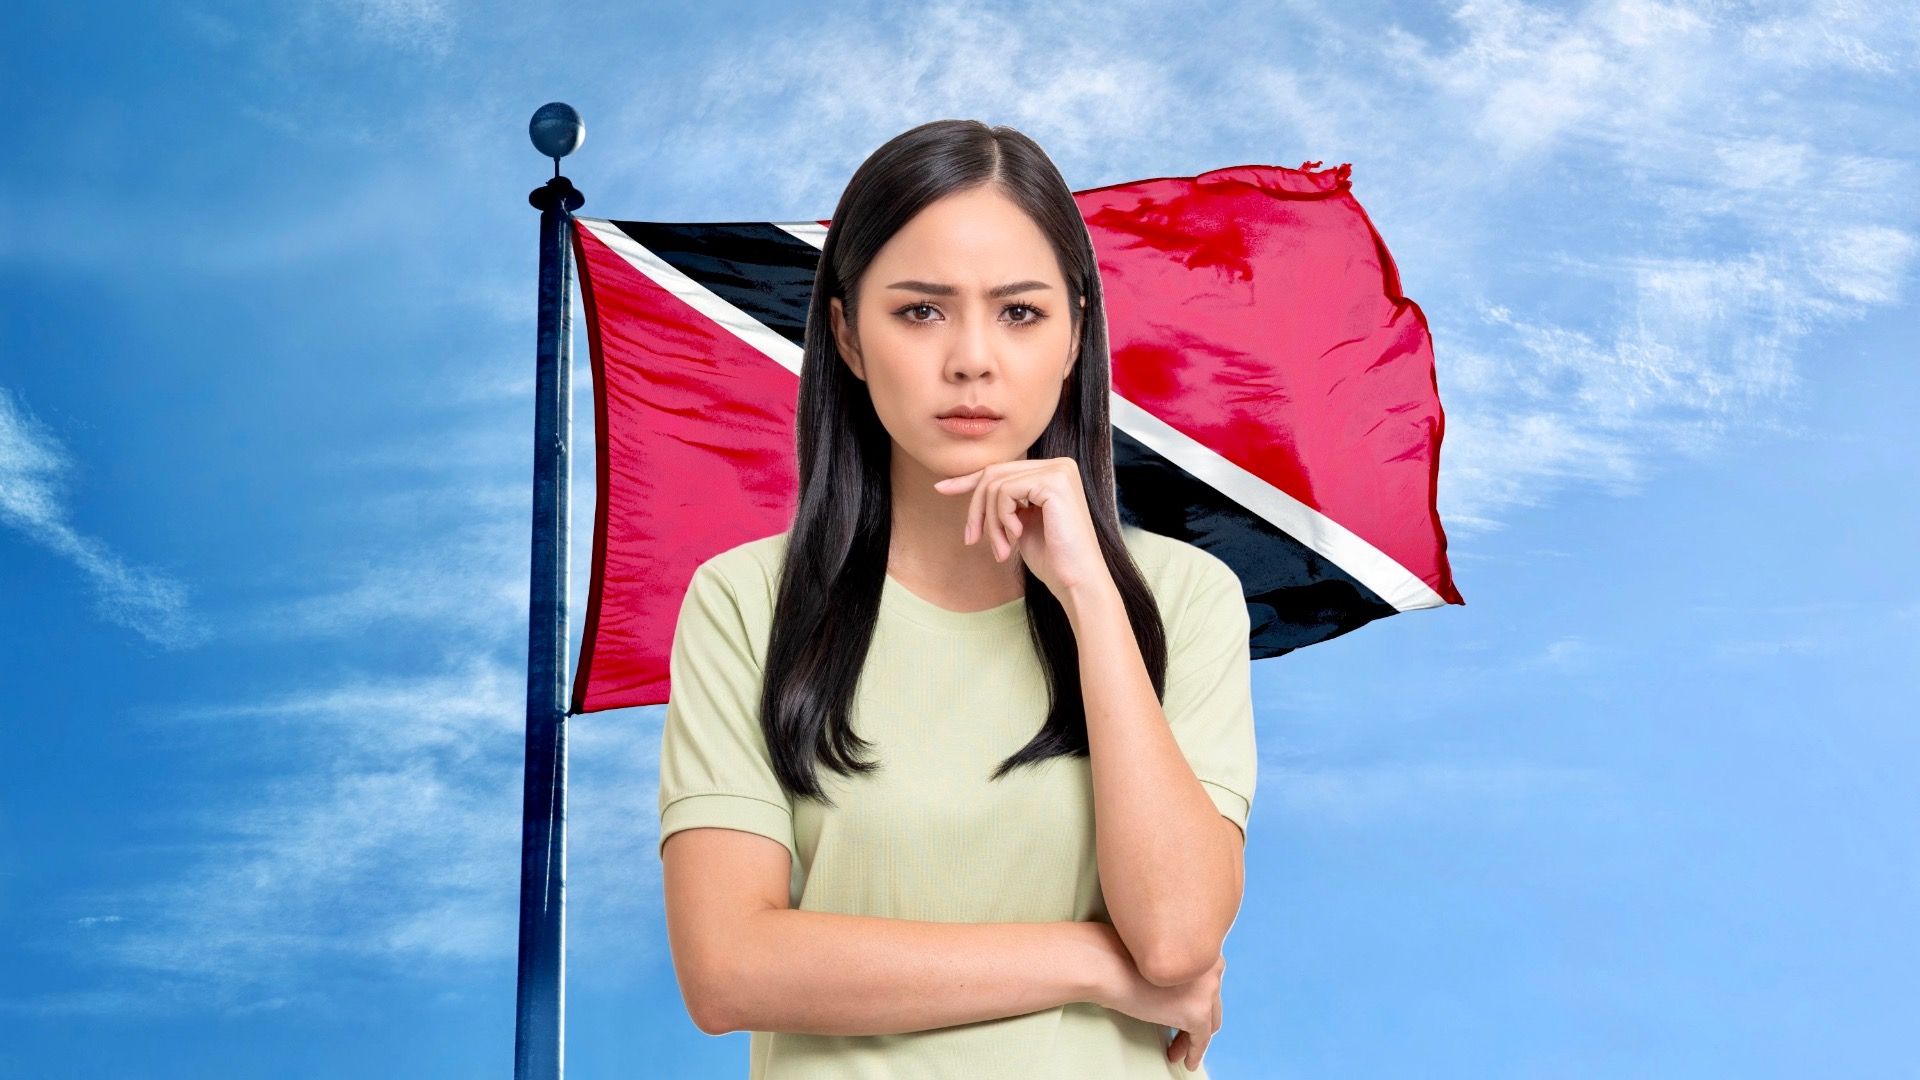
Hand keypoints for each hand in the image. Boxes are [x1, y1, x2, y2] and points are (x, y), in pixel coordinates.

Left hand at [931, 457, 1109, 601]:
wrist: (1077, 581)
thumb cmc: (1052, 559)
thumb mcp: (1018, 522)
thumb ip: (1002, 501)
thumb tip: (962, 484)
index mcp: (1052, 471)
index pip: (1001, 469)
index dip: (968, 481)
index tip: (941, 489)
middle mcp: (1059, 464)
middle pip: (994, 474)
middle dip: (977, 508)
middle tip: (972, 540)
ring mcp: (1059, 471)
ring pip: (996, 484)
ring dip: (990, 521)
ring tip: (1001, 548)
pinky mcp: (1054, 482)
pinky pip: (1006, 492)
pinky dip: (1002, 518)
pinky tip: (1017, 536)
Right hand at [1084, 922, 1224, 1073]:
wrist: (1108, 963)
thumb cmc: (1120, 952)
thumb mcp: (1155, 952)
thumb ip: (1171, 965)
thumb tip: (1171, 989)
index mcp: (1202, 947)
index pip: (1206, 982)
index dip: (1194, 998)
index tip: (1180, 1010)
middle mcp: (1212, 967)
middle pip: (1210, 1002)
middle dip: (1196, 1020)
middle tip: (1179, 1034)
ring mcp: (1207, 990)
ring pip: (1208, 1022)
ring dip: (1192, 1037)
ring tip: (1176, 1049)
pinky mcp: (1197, 1013)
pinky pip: (1201, 1040)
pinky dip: (1194, 1052)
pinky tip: (1187, 1061)